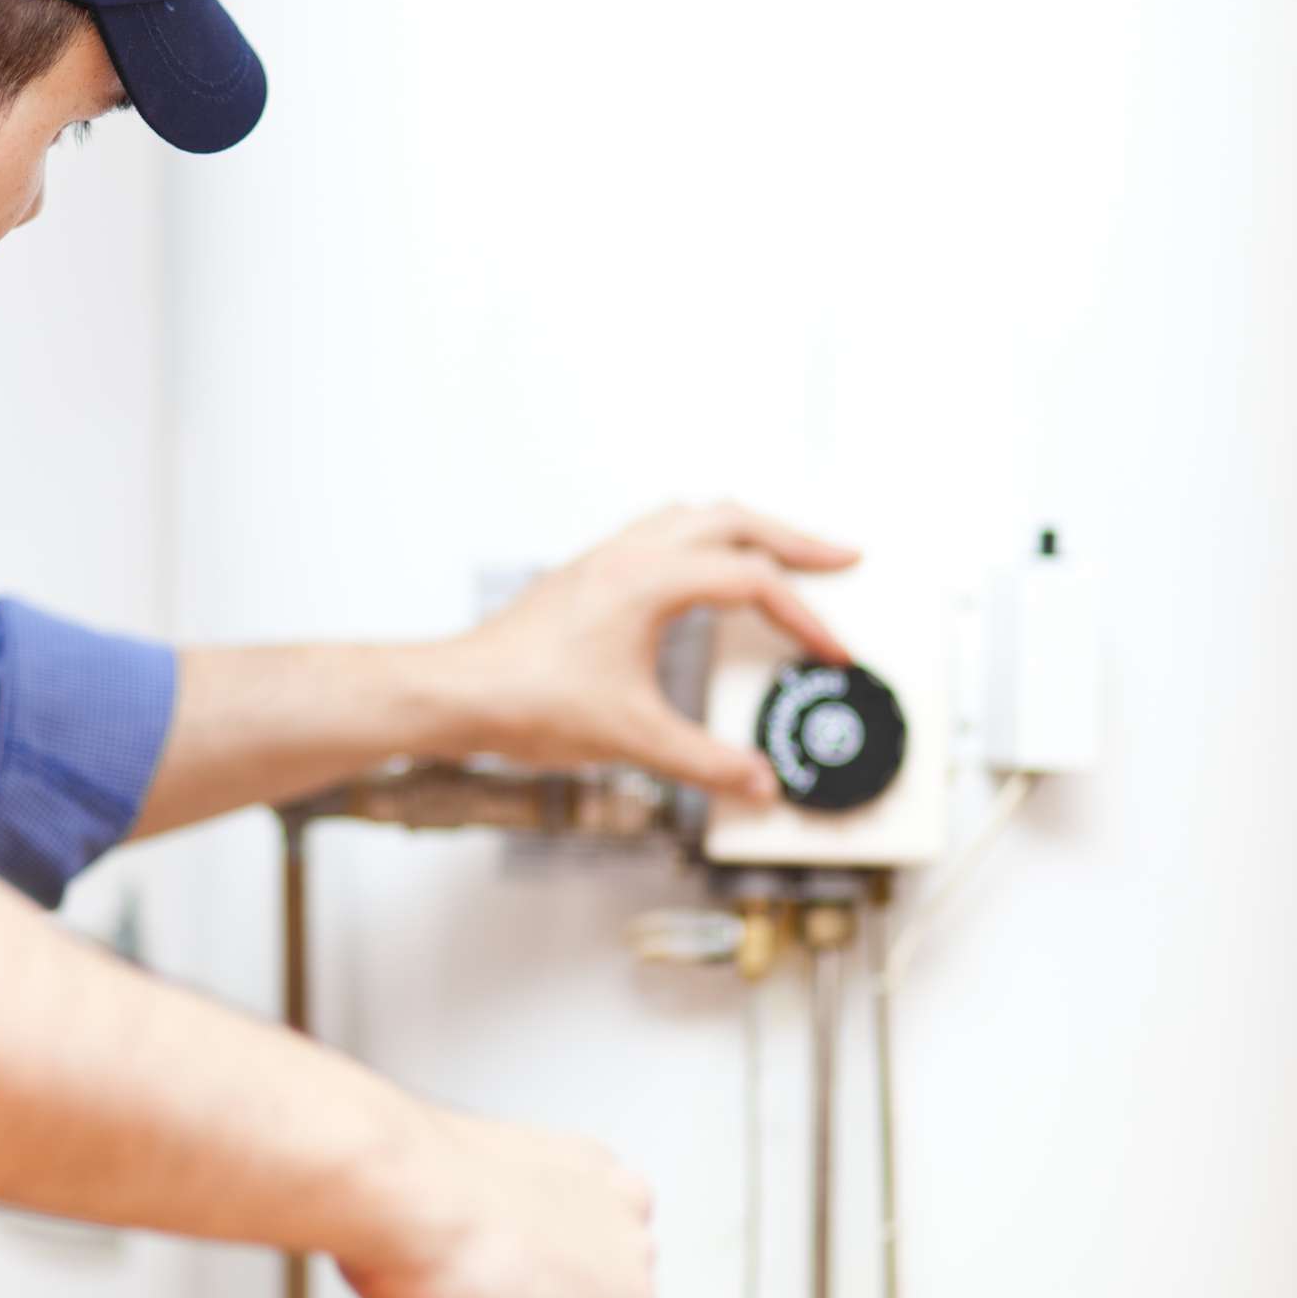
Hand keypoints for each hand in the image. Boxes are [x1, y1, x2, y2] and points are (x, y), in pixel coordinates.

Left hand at [440, 502, 858, 801]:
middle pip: (732, 519)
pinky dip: (701, 541)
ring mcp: (603, 558)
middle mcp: (628, 554)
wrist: (455, 693)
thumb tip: (757, 782)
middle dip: (793, 539)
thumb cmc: (525, 701)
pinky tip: (705, 574)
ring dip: (745, 529)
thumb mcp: (632, 739)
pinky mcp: (586, 575)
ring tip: (782, 554)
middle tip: (841, 559)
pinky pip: (659, 532)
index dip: (805, 618)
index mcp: (648, 580)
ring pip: (692, 515)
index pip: (752, 582)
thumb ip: (705, 762)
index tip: (833, 652)